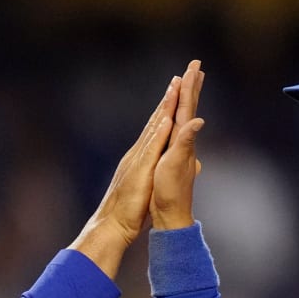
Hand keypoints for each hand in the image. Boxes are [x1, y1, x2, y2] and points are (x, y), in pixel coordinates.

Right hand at [69, 64, 197, 277]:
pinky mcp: (139, 168)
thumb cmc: (132, 208)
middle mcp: (142, 150)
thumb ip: (158, 171)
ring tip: (177, 85)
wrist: (114, 223)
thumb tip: (173, 165)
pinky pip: (152, 146)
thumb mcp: (149, 185)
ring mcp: (139, 157)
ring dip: (166, 105)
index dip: (171, 105)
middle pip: (159, 117)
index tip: (182, 86)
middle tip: (184, 73)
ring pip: (155, 126)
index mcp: (146, 154)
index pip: (162, 124)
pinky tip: (168, 118)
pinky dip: (160, 130)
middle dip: (172, 95)